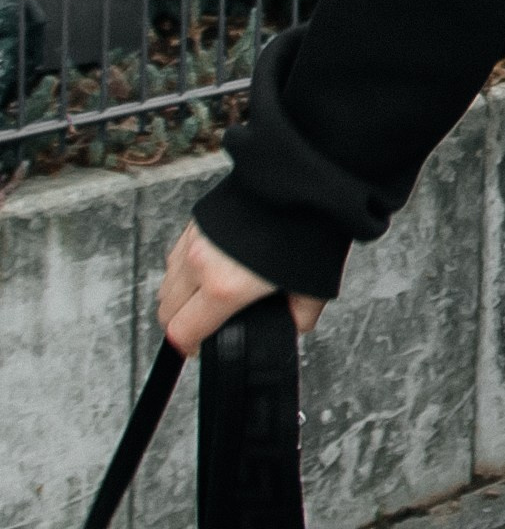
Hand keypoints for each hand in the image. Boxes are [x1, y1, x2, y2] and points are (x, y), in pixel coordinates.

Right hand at [157, 221, 323, 356]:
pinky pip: (176, 256)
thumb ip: (299, 315)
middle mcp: (200, 264)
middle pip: (166, 310)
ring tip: (206, 300)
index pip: (182, 331)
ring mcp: (194, 240)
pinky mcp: (195, 222)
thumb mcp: (314, 287)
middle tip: (202, 328)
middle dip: (181, 324)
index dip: (188, 347)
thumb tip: (294, 325)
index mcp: (224, 287)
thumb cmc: (306, 228)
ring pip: (168, 282)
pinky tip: (210, 270)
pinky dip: (185, 270)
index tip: (197, 349)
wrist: (300, 179)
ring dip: (180, 297)